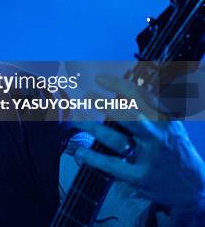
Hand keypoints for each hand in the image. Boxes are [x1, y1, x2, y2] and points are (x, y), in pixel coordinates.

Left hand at [72, 75, 204, 223]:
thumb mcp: (169, 125)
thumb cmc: (173, 150)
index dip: (119, 85)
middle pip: (128, 116)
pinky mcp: (140, 177)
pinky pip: (112, 165)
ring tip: (75, 121)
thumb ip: (149, 108)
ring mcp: (148, 157)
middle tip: (85, 95)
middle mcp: (157, 137)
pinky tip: (79, 152)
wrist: (194, 189)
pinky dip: (93, 158)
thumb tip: (121, 87)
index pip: (142, 97)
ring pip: (116, 140)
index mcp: (164, 120)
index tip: (100, 78)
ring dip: (92, 129)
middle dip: (105, 104)